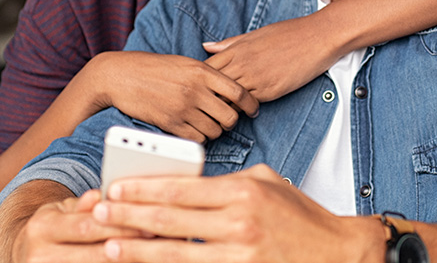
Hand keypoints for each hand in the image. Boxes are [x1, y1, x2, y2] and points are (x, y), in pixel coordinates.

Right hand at [1, 187, 142, 262]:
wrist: (24, 254)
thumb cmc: (53, 228)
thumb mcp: (62, 210)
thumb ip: (84, 205)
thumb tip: (102, 194)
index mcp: (42, 227)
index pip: (86, 226)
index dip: (119, 224)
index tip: (148, 221)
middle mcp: (39, 255)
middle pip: (93, 253)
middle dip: (127, 245)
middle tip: (156, 238)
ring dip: (124, 260)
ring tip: (149, 252)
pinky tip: (132, 261)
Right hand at [84, 51, 258, 142]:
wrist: (121, 75)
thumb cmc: (154, 68)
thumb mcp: (185, 63)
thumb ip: (208, 75)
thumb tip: (231, 90)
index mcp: (202, 71)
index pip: (239, 92)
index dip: (251, 104)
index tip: (252, 110)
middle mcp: (195, 90)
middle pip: (230, 116)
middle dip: (230, 120)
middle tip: (224, 119)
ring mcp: (183, 108)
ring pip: (215, 130)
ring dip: (214, 130)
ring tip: (206, 123)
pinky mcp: (170, 123)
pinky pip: (197, 139)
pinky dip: (199, 137)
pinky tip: (193, 130)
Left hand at [92, 164, 384, 262]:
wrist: (338, 254)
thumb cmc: (300, 215)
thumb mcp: (266, 182)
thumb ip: (227, 181)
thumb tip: (189, 183)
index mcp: (242, 190)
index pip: (181, 187)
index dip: (144, 188)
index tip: (115, 187)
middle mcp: (239, 222)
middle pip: (171, 219)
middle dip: (129, 216)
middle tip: (98, 213)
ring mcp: (241, 254)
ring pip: (177, 253)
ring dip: (139, 251)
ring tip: (110, 246)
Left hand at [203, 14, 339, 101]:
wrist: (318, 37)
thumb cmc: (288, 33)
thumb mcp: (255, 34)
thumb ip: (229, 43)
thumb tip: (206, 47)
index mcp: (236, 49)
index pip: (206, 69)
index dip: (201, 81)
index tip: (201, 88)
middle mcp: (242, 64)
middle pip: (212, 86)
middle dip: (207, 97)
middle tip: (205, 106)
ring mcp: (255, 78)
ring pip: (228, 99)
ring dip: (223, 106)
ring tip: (222, 113)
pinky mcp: (270, 90)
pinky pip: (248, 104)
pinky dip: (243, 109)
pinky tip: (243, 111)